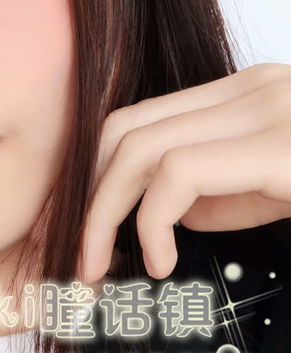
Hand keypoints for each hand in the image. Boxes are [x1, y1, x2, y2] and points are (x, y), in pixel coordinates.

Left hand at [78, 62, 290, 282]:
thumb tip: (162, 212)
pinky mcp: (277, 147)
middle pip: (125, 130)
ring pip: (140, 149)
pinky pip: (180, 174)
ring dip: (103, 215)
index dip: (96, 176)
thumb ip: (216, 192)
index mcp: (245, 92)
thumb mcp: (272, 192)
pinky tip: (162, 261)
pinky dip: (152, 224)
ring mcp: (264, 108)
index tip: (84, 229)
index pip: (138, 119)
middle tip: (81, 256)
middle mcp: (252, 88)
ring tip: (101, 264)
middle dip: (88, 198)